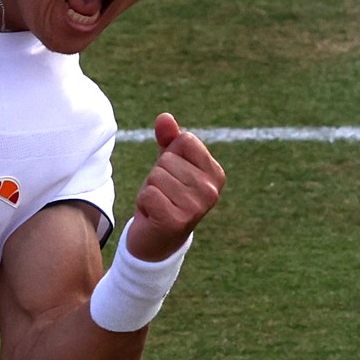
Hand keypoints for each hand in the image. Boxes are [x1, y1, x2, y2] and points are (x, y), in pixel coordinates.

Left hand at [123, 112, 224, 262]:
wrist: (156, 242)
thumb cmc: (165, 198)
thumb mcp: (168, 165)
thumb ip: (169, 139)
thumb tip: (164, 117)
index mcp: (216, 174)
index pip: (185, 140)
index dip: (170, 155)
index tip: (172, 177)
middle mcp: (211, 191)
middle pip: (168, 159)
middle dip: (157, 175)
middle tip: (163, 195)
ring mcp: (196, 208)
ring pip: (156, 176)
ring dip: (150, 190)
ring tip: (158, 205)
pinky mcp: (176, 221)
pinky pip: (148, 194)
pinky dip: (144, 203)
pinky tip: (152, 216)